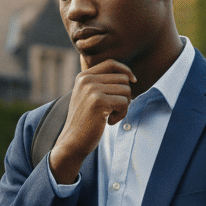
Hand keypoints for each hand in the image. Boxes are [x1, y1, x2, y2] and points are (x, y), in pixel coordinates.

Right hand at [48, 59, 134, 183]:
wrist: (72, 142)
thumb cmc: (85, 121)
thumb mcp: (88, 97)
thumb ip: (102, 84)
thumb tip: (129, 76)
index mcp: (83, 76)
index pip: (111, 63)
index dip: (125, 70)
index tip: (133, 80)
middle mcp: (86, 79)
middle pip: (123, 78)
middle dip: (125, 95)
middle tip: (115, 109)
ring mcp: (91, 89)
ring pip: (126, 90)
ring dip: (123, 106)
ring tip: (110, 116)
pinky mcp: (98, 101)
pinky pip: (124, 103)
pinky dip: (121, 115)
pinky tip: (109, 122)